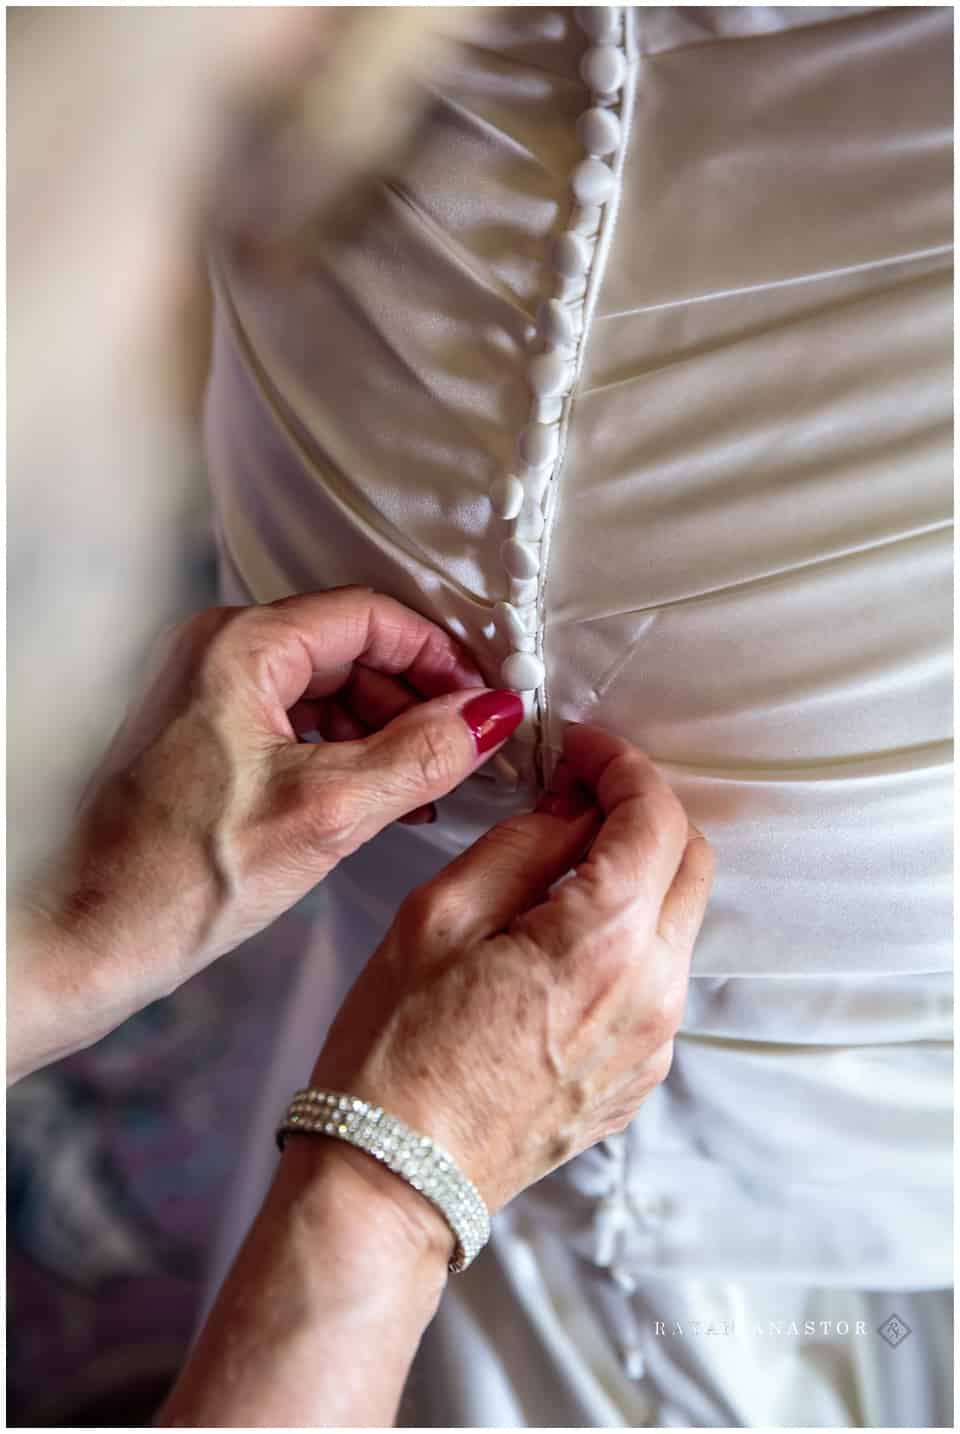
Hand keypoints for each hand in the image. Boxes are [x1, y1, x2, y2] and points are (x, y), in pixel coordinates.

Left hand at [10, 588, 522, 1080]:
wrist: (86, 940)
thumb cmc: (175, 881)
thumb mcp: (327, 812)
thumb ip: (420, 756)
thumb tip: (487, 717)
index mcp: (239, 648)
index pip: (369, 616)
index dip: (438, 658)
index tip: (481, 702)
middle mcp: (217, 656)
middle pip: (350, 650)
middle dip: (415, 701)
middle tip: (464, 749)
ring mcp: (208, 697)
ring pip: (327, 690)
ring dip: (385, 733)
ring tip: (427, 788)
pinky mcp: (206, 741)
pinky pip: (297, 724)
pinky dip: (347, 755)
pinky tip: (378, 800)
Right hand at [305, 723, 714, 1219]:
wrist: (397, 1181)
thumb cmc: (398, 1053)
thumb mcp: (440, 916)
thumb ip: (524, 844)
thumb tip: (572, 806)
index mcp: (605, 941)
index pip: (657, 816)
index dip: (622, 764)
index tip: (582, 748)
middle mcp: (653, 993)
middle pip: (691, 861)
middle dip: (642, 811)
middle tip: (576, 793)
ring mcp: (655, 1043)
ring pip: (680, 921)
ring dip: (639, 873)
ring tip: (560, 865)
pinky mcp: (640, 1077)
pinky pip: (659, 979)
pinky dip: (630, 935)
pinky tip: (563, 935)